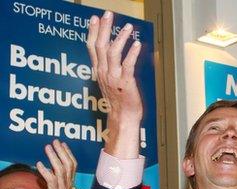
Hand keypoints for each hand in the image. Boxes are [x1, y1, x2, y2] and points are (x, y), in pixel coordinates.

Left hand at [36, 140, 76, 188]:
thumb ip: (54, 179)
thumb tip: (47, 169)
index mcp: (70, 182)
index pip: (73, 165)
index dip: (68, 153)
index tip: (63, 144)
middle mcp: (68, 184)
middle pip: (68, 164)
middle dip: (62, 151)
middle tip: (55, 141)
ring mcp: (62, 188)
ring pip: (60, 169)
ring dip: (54, 157)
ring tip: (47, 147)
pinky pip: (51, 180)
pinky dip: (45, 171)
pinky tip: (39, 164)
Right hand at [86, 11, 142, 157]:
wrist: (123, 118)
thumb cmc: (119, 100)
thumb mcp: (109, 80)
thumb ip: (108, 65)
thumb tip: (111, 50)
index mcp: (98, 71)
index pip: (91, 47)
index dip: (92, 32)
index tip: (94, 18)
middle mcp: (103, 72)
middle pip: (100, 46)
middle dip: (103, 28)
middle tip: (107, 14)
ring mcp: (113, 78)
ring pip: (112, 53)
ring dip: (120, 38)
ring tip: (127, 26)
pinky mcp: (125, 83)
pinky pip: (127, 65)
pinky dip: (132, 53)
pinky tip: (137, 44)